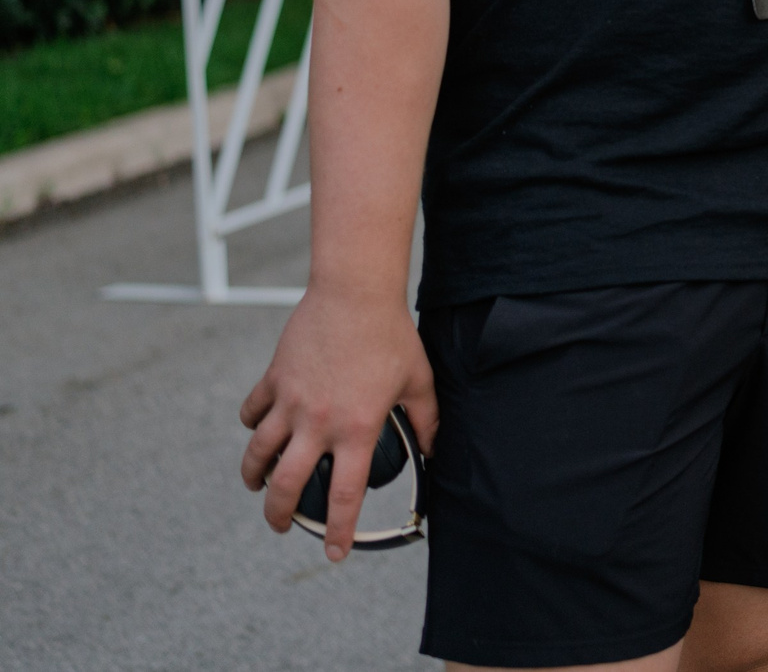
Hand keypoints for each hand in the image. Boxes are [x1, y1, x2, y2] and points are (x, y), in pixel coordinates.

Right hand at [239, 289, 437, 560]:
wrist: (355, 293)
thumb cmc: (392, 335)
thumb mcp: (419, 381)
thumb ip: (428, 420)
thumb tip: (435, 449)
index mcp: (357, 429)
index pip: (343, 495)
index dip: (338, 530)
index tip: (334, 553)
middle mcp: (318, 423)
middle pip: (284, 486)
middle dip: (278, 516)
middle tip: (280, 526)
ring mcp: (290, 402)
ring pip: (257, 455)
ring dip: (254, 477)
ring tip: (259, 485)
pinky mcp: (273, 380)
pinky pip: (252, 412)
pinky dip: (252, 425)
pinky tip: (260, 428)